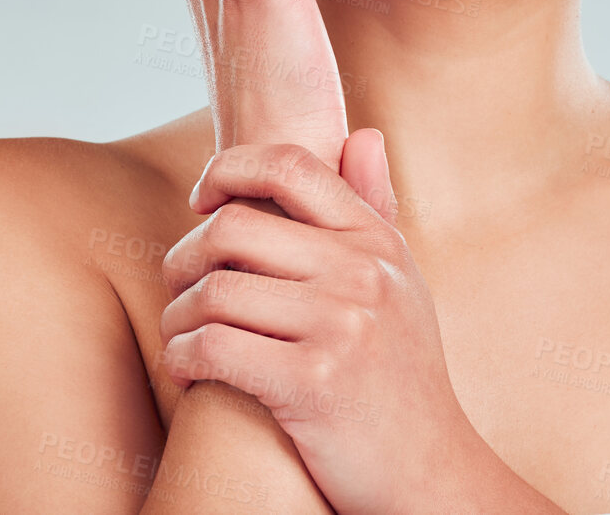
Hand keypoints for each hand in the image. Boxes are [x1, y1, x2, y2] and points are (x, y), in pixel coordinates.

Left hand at [157, 135, 497, 514]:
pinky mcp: (312, 384)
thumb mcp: (402, 284)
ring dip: (177, 317)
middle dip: (184, 258)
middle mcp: (363, 273)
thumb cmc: (402, 377)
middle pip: (232, 227)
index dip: (229, 167)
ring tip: (181, 337)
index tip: (201, 200)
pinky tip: (187, 372)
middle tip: (178, 287)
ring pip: (213, 291)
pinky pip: (212, 348)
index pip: (290, 165)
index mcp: (378, 240)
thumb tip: (365, 134)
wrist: (432, 475)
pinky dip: (181, 359)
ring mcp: (340, 326)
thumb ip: (376, 209)